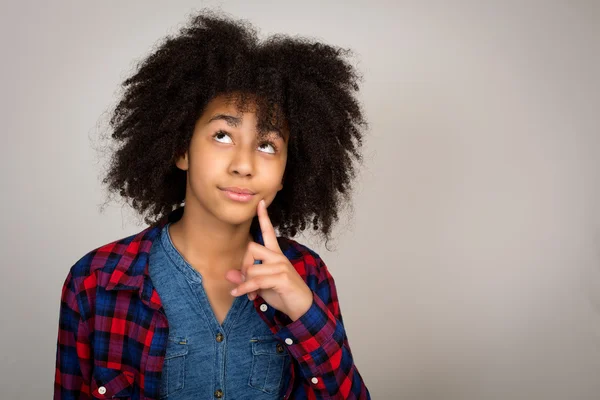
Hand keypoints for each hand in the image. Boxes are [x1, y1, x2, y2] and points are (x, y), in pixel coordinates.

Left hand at [225, 199, 312, 320]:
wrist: (302, 307)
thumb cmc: (283, 294)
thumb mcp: (261, 285)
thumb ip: (246, 278)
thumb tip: (228, 274)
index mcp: (275, 255)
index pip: (268, 231)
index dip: (264, 217)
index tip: (260, 202)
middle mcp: (278, 257)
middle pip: (251, 248)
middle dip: (243, 265)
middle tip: (244, 280)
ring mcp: (281, 266)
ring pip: (252, 268)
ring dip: (245, 283)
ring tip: (249, 293)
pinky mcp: (282, 278)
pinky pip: (255, 281)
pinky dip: (244, 289)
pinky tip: (239, 294)